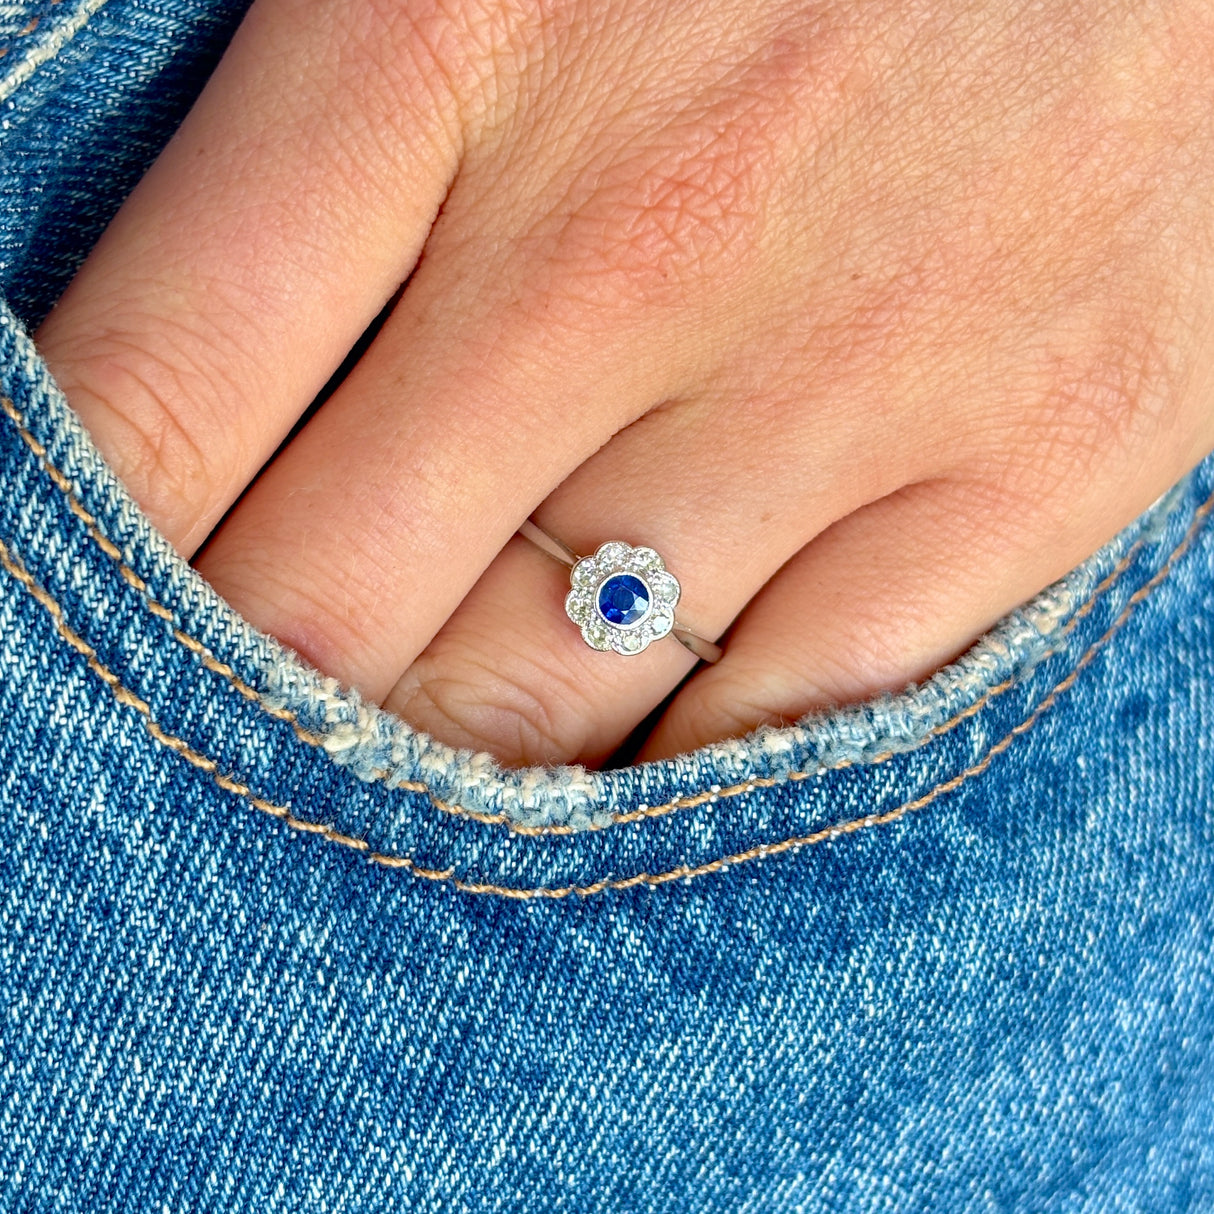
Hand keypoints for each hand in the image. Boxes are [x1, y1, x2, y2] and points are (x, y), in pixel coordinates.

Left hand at [35, 0, 1213, 766]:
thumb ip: (344, 139)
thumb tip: (207, 401)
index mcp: (454, 31)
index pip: (156, 398)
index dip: (78, 558)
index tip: (62, 635)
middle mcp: (635, 238)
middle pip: (329, 610)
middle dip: (258, 708)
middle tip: (247, 736)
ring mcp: (852, 373)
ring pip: (551, 706)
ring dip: (449, 772)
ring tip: (426, 769)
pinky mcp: (1039, 460)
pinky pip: (785, 721)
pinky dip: (678, 776)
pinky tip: (635, 764)